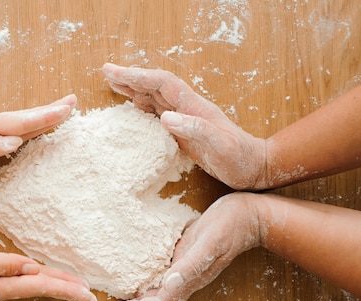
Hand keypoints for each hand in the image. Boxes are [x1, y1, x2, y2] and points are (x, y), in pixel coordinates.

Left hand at [0, 95, 76, 200]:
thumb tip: (13, 140)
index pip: (18, 123)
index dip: (43, 116)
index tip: (66, 109)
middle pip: (21, 116)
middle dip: (48, 110)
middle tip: (72, 102)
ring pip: (17, 122)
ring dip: (40, 116)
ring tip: (61, 111)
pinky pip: (10, 131)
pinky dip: (26, 127)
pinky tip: (33, 128)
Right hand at [0, 227, 97, 300]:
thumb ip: (3, 263)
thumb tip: (31, 269)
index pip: (41, 286)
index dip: (66, 289)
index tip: (87, 295)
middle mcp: (1, 288)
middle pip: (42, 289)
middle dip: (68, 292)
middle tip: (91, 298)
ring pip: (35, 285)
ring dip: (58, 286)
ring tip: (78, 289)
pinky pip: (24, 280)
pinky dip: (42, 279)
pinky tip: (50, 278)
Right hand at [102, 63, 267, 189]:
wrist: (254, 167)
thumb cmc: (238, 157)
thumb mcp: (219, 145)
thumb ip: (195, 128)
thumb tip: (165, 116)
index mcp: (193, 107)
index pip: (161, 84)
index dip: (137, 76)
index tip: (114, 73)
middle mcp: (187, 108)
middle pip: (154, 86)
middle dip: (130, 78)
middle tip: (106, 72)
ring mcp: (185, 119)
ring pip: (154, 97)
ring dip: (134, 89)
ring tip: (113, 85)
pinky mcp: (183, 131)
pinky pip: (158, 113)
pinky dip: (142, 107)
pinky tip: (133, 108)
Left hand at [103, 193, 260, 300]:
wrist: (248, 215)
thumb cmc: (230, 227)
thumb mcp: (210, 243)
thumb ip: (192, 265)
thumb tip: (170, 283)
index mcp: (188, 280)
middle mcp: (183, 279)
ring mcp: (183, 269)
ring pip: (155, 290)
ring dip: (135, 297)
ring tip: (113, 296)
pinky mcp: (182, 256)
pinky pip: (160, 274)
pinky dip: (144, 277)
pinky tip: (131, 270)